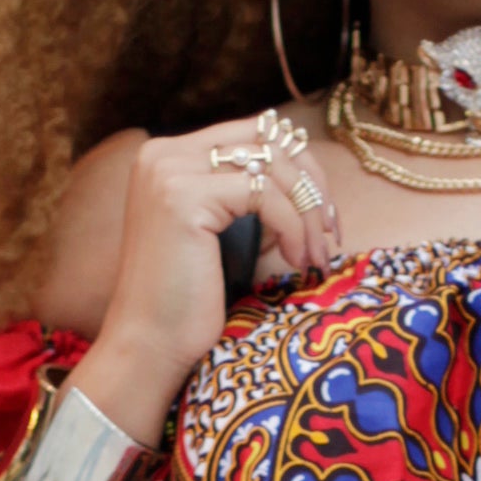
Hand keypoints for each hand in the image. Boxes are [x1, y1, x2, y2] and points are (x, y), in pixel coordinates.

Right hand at [77, 114, 342, 443]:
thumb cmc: (187, 302)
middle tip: (331, 233)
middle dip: (312, 183)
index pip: (254, 133)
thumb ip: (251, 199)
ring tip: (315, 257)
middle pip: (268, 137)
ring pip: (272, 164)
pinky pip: (265, 195)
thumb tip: (309, 178)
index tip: (324, 218)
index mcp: (168, 157)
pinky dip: (292, 227)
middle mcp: (163, 153)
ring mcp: (170, 171)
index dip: (300, 169)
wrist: (149, 346)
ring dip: (307, 212)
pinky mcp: (183, 195)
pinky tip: (295, 261)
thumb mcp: (225, 236)